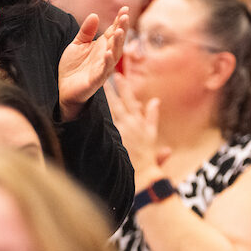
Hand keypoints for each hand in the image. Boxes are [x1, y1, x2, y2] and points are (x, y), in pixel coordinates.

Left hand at [58, 8, 128, 120]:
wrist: (64, 88)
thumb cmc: (73, 67)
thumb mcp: (77, 44)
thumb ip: (86, 31)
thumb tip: (94, 15)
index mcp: (102, 46)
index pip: (113, 31)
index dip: (119, 20)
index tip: (125, 8)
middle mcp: (105, 56)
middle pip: (117, 41)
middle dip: (122, 28)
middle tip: (125, 16)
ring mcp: (102, 68)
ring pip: (114, 55)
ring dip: (118, 43)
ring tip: (120, 31)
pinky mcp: (96, 80)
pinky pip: (104, 71)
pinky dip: (107, 62)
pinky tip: (108, 53)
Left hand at [104, 73, 168, 189]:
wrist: (146, 175)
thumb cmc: (149, 159)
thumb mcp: (152, 135)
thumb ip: (152, 117)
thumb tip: (155, 101)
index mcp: (141, 123)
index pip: (132, 101)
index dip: (125, 88)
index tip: (119, 76)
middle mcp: (132, 124)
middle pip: (122, 102)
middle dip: (115, 87)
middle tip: (106, 74)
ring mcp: (124, 131)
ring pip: (114, 110)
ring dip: (108, 97)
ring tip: (99, 85)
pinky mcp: (118, 138)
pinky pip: (109, 122)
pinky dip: (103, 113)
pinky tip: (94, 107)